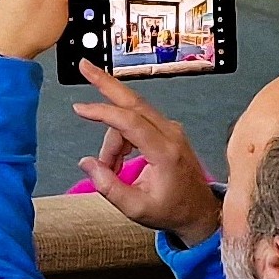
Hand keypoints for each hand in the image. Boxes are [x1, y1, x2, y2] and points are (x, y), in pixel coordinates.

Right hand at [72, 60, 223, 246]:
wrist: (199, 211)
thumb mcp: (136, 209)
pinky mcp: (168, 131)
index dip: (102, 112)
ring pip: (129, 117)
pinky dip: (120, 137)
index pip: (130, 122)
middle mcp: (171, 134)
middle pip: (133, 100)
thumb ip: (108, 186)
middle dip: (106, 83)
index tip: (79, 108)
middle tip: (84, 66)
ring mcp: (171, 130)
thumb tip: (87, 163)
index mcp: (166, 152)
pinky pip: (136, 123)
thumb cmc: (172, 210)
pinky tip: (118, 160)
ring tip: (110, 169)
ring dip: (112, 139)